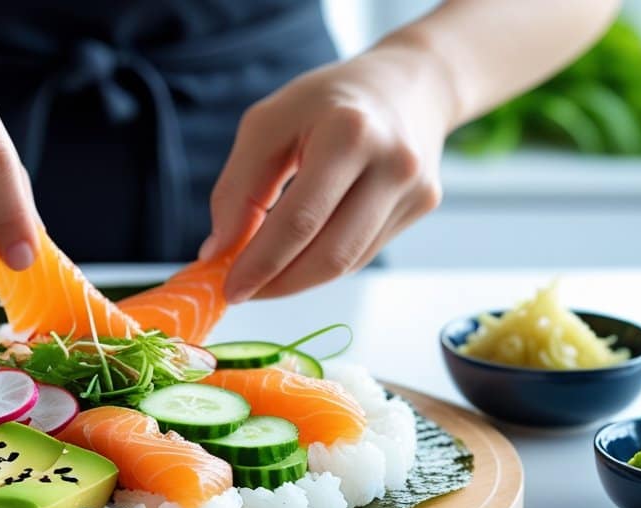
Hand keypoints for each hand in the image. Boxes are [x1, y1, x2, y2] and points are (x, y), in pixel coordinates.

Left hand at [202, 41, 457, 300]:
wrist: (410, 83)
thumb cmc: (327, 101)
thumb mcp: (267, 124)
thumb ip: (238, 189)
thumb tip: (218, 253)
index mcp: (350, 133)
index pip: (299, 221)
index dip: (260, 264)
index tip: (227, 289)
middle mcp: (393, 164)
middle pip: (330, 255)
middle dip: (278, 284)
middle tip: (241, 292)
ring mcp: (414, 189)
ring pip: (346, 263)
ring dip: (297, 279)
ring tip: (263, 273)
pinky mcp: (421, 206)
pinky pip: (361, 253)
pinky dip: (322, 262)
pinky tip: (299, 253)